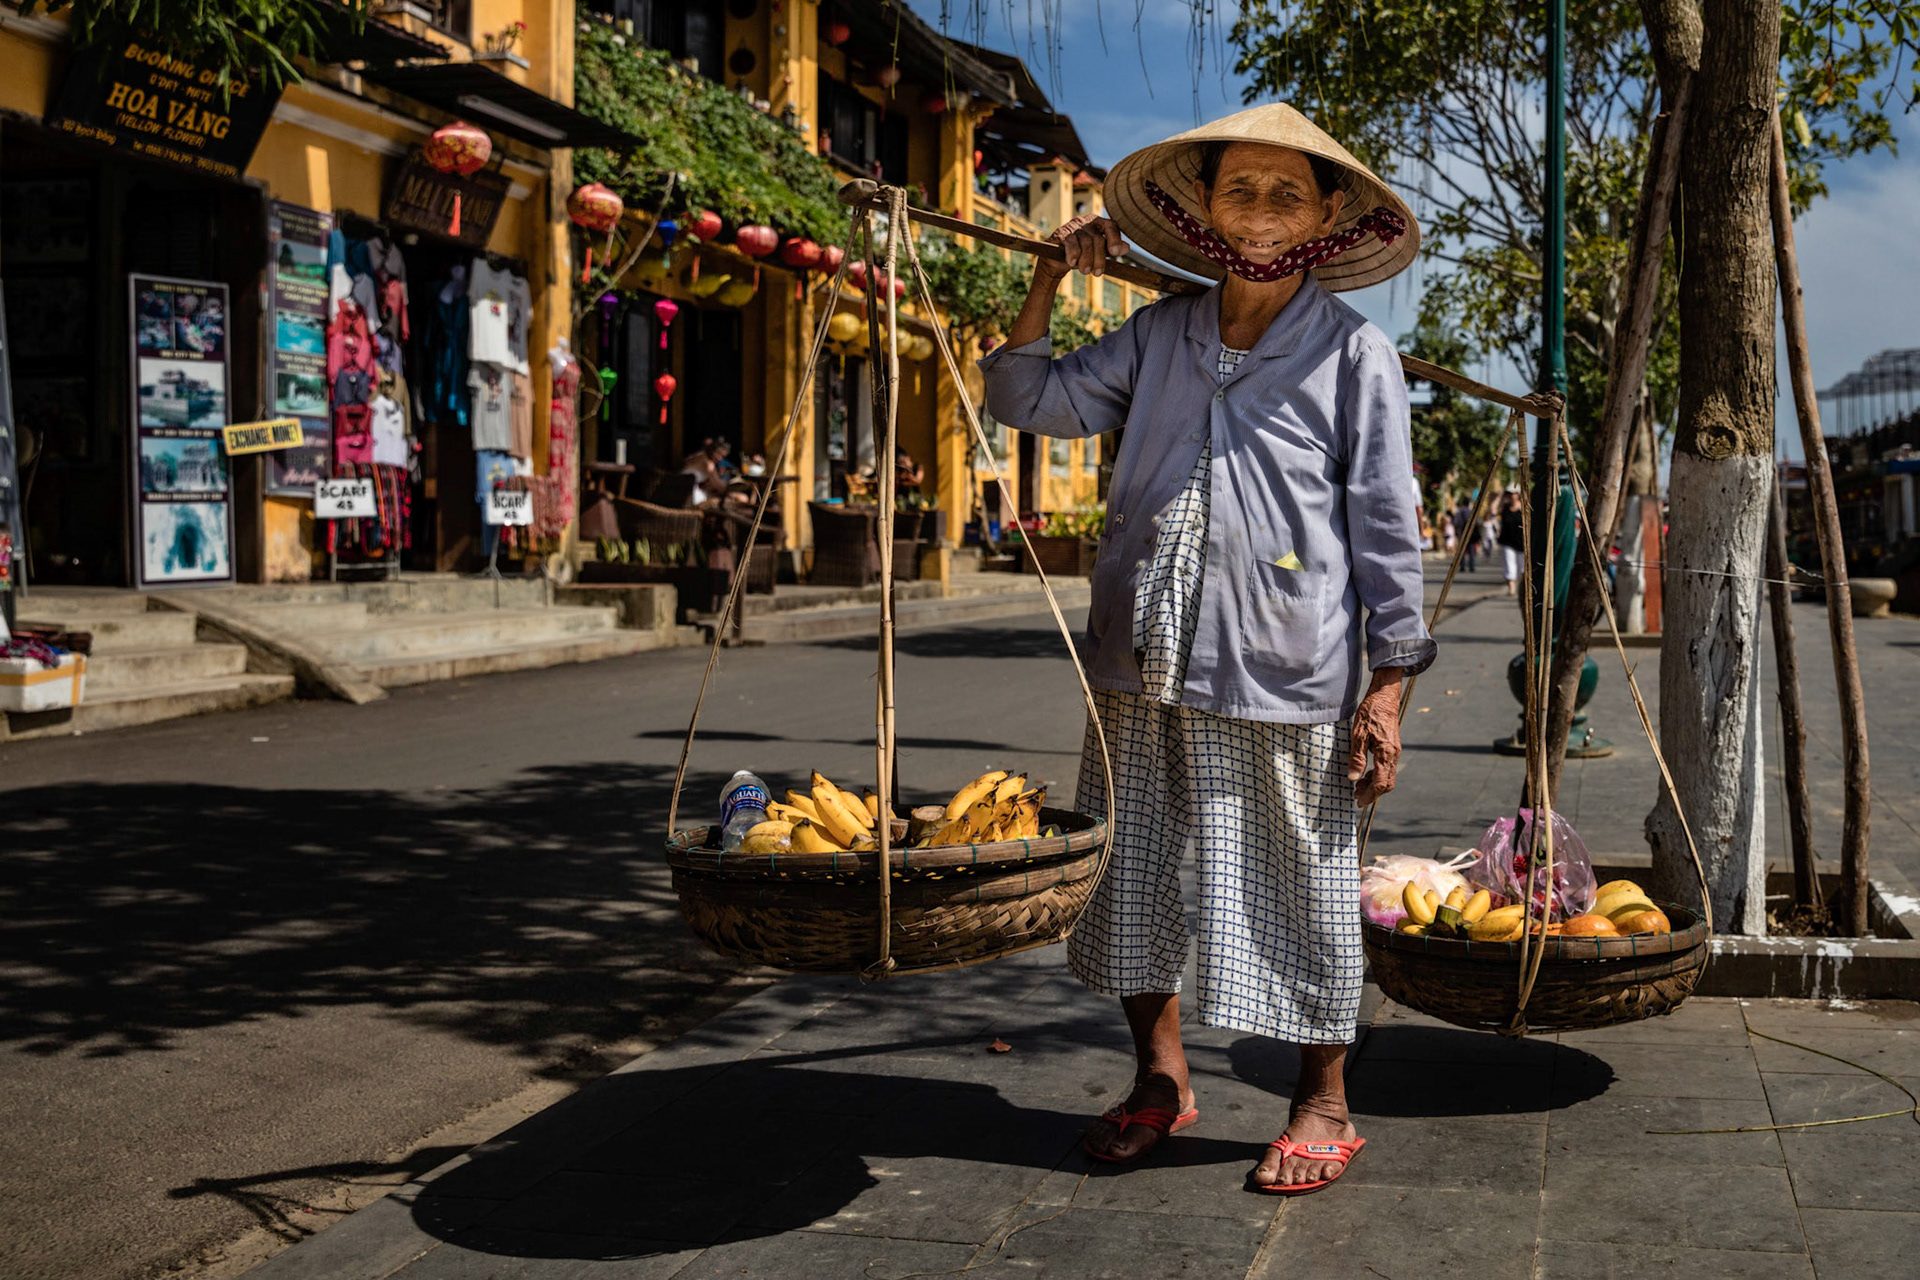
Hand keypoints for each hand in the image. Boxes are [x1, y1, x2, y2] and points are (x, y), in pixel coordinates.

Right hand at [1037, 215, 1129, 281]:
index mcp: (1098, 223)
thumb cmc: (1081, 255)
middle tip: (1097, 273)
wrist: (1057, 261)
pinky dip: (1073, 254)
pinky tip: (1072, 263)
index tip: (1115, 253)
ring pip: (1085, 241)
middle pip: (1097, 238)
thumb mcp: (1098, 253)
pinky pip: (1070, 243)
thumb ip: (1111, 249)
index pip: (1110, 225)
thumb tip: (1126, 247)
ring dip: (1086, 259)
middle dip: (1099, 258)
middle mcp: (1086, 222)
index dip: (1114, 238)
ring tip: (1085, 271)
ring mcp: (1072, 226)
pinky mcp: (1060, 234)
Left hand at [1348, 669, 1404, 805]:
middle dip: (1372, 793)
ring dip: (1373, 784)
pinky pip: (1386, 767)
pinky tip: (1364, 773)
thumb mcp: (1358, 734)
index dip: (1370, 795)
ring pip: (1387, 776)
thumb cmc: (1370, 712)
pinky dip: (1376, 774)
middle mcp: (1393, 754)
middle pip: (1387, 783)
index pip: (1380, 783)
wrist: (1384, 696)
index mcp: (1386, 753)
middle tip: (1356, 796)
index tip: (1358, 801)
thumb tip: (1353, 778)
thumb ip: (1357, 757)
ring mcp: (1394, 751)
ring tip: (1357, 787)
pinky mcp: (1392, 747)